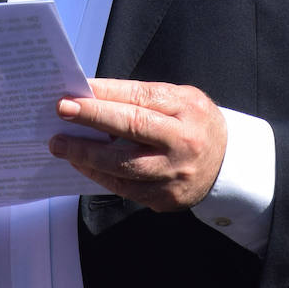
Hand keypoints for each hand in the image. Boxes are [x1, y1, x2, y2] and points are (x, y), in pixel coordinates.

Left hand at [49, 78, 226, 211]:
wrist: (227, 165)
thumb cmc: (196, 124)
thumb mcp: (180, 99)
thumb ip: (142, 98)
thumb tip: (96, 96)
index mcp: (187, 109)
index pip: (140, 97)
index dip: (106, 94)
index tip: (76, 91)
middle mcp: (182, 142)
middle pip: (132, 128)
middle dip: (92, 118)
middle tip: (62, 111)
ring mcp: (173, 174)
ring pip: (123, 165)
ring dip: (87, 154)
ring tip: (61, 145)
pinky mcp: (165, 199)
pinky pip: (125, 188)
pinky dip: (100, 175)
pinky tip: (83, 164)